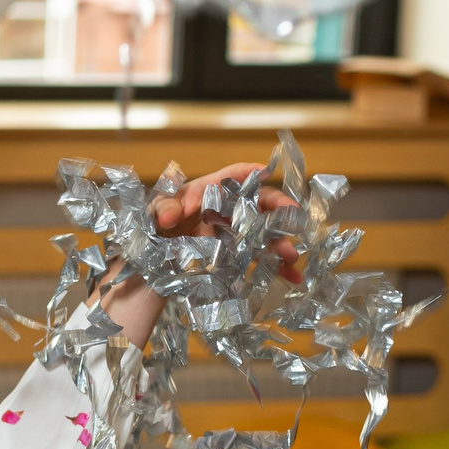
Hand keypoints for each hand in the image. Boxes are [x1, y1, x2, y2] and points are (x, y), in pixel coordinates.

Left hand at [149, 161, 303, 285]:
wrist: (153, 251)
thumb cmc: (157, 220)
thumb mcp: (156, 211)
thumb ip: (163, 208)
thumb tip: (169, 215)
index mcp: (211, 190)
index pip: (234, 175)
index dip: (250, 172)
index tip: (265, 172)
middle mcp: (229, 209)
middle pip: (261, 204)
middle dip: (280, 211)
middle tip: (295, 219)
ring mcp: (235, 232)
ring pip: (265, 234)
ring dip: (281, 244)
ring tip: (292, 255)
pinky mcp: (237, 255)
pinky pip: (259, 259)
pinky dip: (276, 268)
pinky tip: (292, 276)